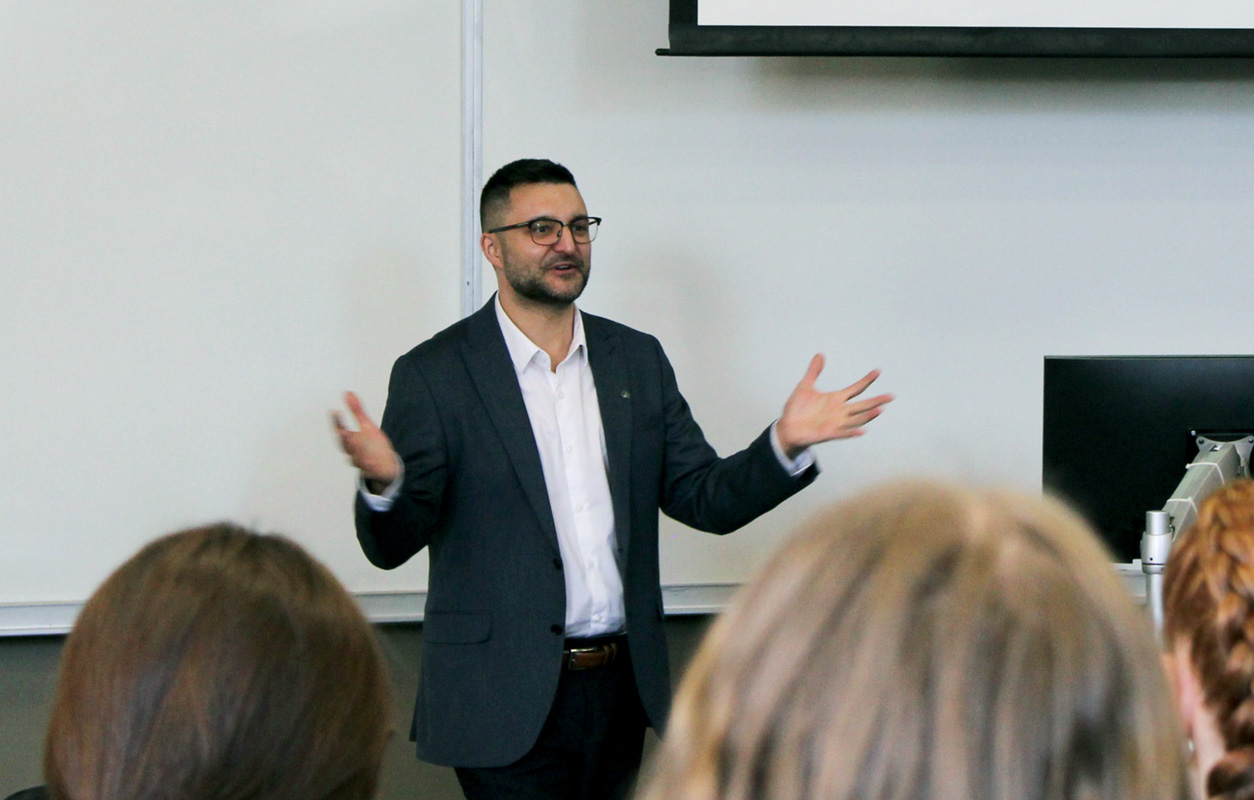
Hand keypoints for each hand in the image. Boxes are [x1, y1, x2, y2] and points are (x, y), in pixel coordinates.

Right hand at [331, 391, 399, 489]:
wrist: (384, 466)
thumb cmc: (372, 444)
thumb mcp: (366, 425)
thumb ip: (356, 410)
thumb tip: (348, 392)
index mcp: (351, 439)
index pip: (340, 429)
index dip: (336, 421)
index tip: (334, 411)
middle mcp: (353, 451)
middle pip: (345, 445)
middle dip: (344, 439)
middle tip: (344, 432)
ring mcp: (362, 462)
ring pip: (356, 458)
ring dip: (357, 452)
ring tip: (360, 445)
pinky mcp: (371, 471)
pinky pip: (369, 470)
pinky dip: (369, 466)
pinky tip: (372, 461)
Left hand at [775, 355, 892, 458]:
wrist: (787, 427)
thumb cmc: (797, 409)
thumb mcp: (805, 386)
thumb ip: (813, 371)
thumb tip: (820, 354)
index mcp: (835, 399)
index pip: (855, 388)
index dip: (866, 380)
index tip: (878, 371)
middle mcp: (839, 411)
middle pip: (862, 405)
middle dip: (876, 400)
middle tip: (891, 396)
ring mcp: (835, 423)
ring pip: (856, 419)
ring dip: (868, 415)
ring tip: (880, 409)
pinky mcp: (828, 433)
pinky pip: (843, 433)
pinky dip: (852, 432)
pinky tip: (862, 431)